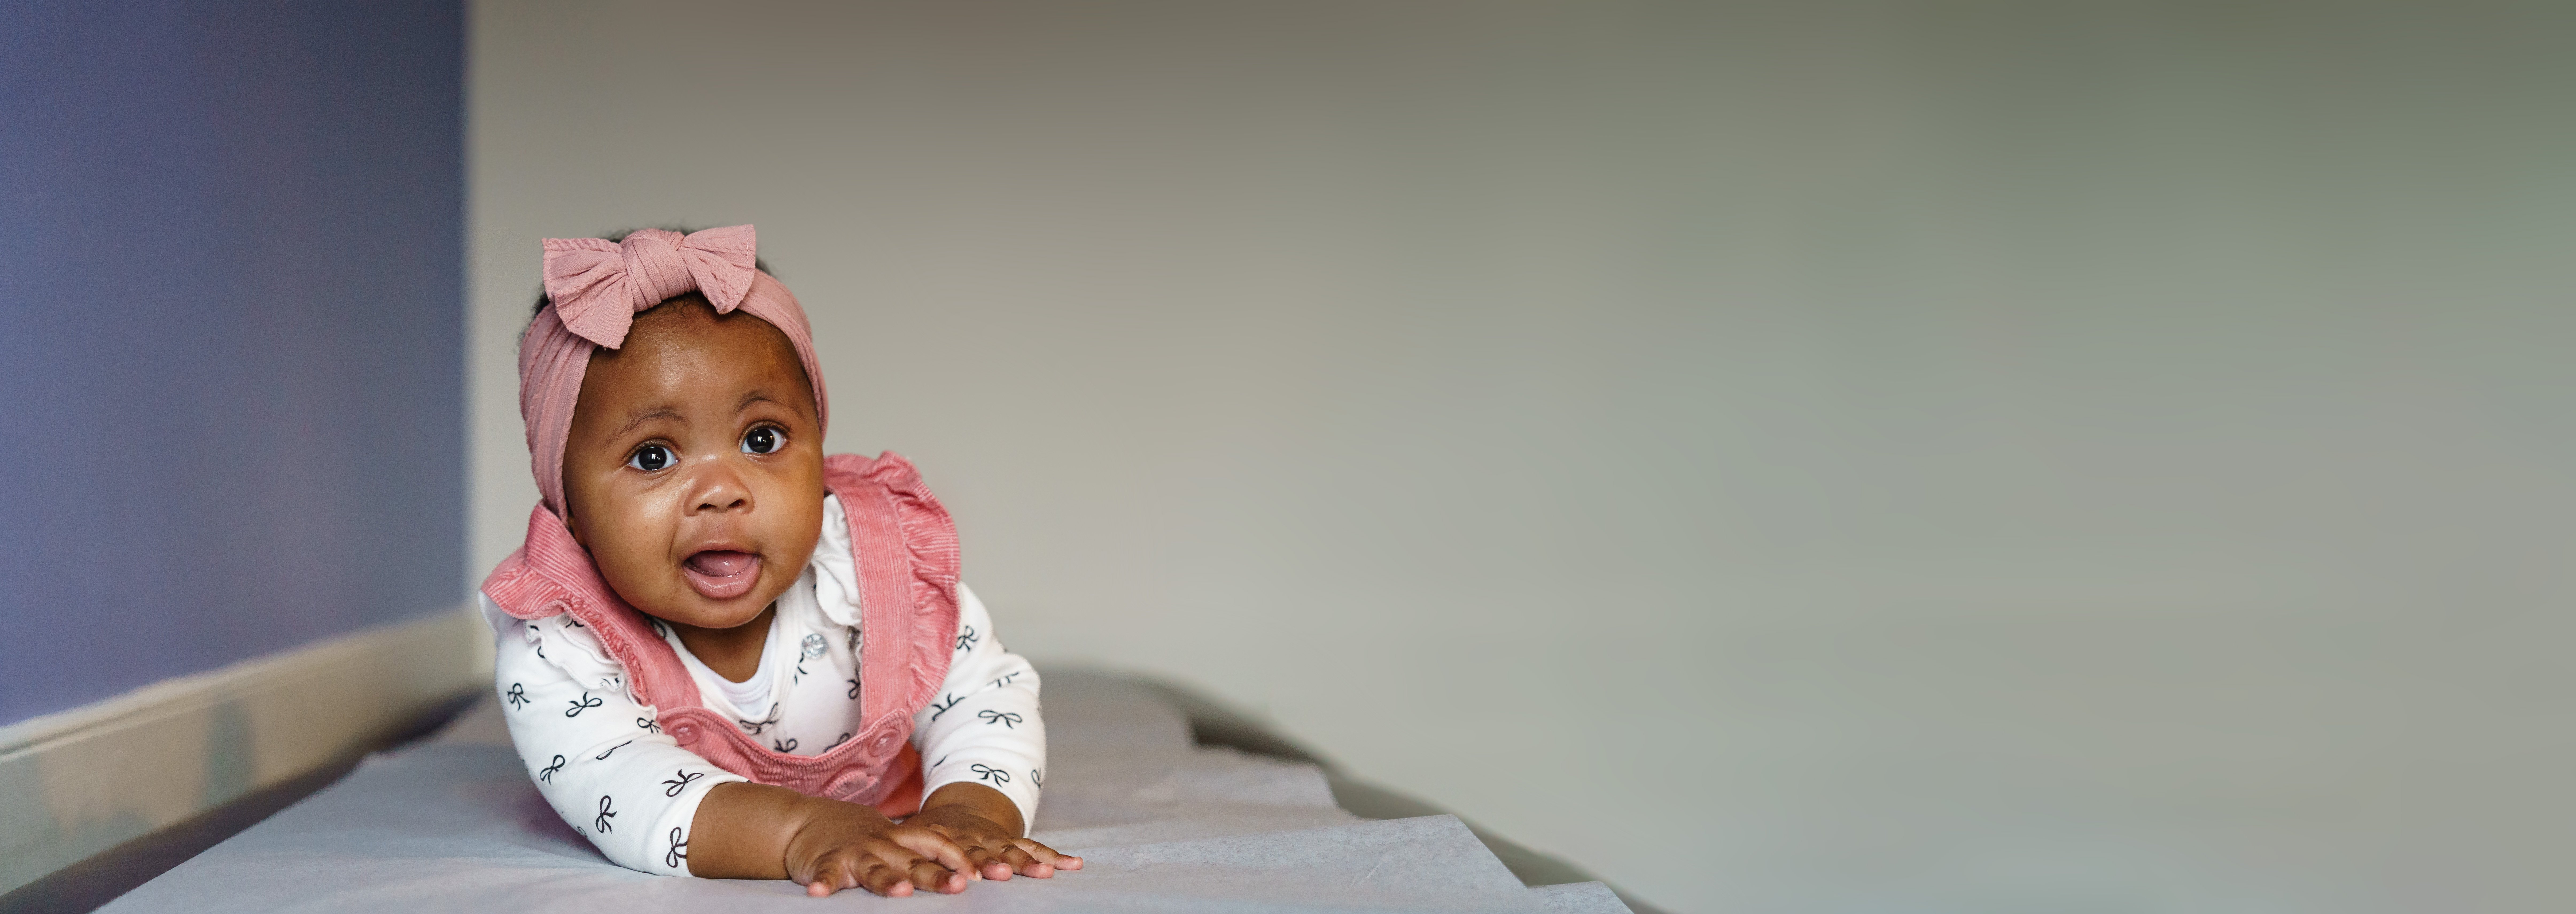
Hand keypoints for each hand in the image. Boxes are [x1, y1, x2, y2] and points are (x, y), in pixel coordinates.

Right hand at [780, 797, 974, 896]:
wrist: (802, 820)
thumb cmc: (854, 834)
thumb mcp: (888, 837)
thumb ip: (917, 851)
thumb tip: (959, 869)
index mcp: (898, 837)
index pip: (935, 842)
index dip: (957, 857)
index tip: (979, 875)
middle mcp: (879, 844)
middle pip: (912, 861)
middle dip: (936, 875)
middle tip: (959, 886)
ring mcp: (852, 852)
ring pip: (874, 869)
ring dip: (887, 881)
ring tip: (901, 892)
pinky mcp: (824, 862)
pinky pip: (825, 874)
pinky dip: (823, 884)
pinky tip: (819, 893)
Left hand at [907, 783, 1082, 880]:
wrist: (957, 811)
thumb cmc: (928, 834)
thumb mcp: (912, 837)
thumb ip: (910, 852)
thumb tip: (892, 873)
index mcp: (947, 838)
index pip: (955, 852)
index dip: (963, 865)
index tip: (971, 878)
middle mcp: (974, 838)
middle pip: (988, 852)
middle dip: (999, 864)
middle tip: (1007, 873)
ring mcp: (996, 839)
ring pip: (1015, 850)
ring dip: (1031, 861)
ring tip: (1048, 871)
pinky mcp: (1013, 840)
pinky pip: (1035, 846)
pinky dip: (1054, 855)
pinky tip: (1075, 864)